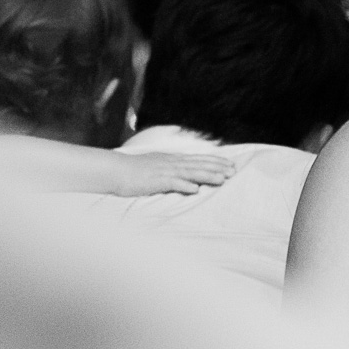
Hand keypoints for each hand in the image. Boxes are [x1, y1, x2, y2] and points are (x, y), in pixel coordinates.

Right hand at [112, 151, 237, 195]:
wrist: (115, 170)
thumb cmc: (134, 171)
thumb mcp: (157, 167)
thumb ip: (172, 171)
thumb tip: (187, 178)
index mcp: (172, 160)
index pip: (198, 159)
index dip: (215, 161)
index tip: (230, 164)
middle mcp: (171, 163)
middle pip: (198, 164)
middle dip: (217, 167)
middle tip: (233, 171)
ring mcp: (164, 171)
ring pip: (190, 172)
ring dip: (207, 175)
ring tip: (222, 179)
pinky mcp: (155, 180)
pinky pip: (172, 183)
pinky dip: (184, 185)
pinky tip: (195, 189)